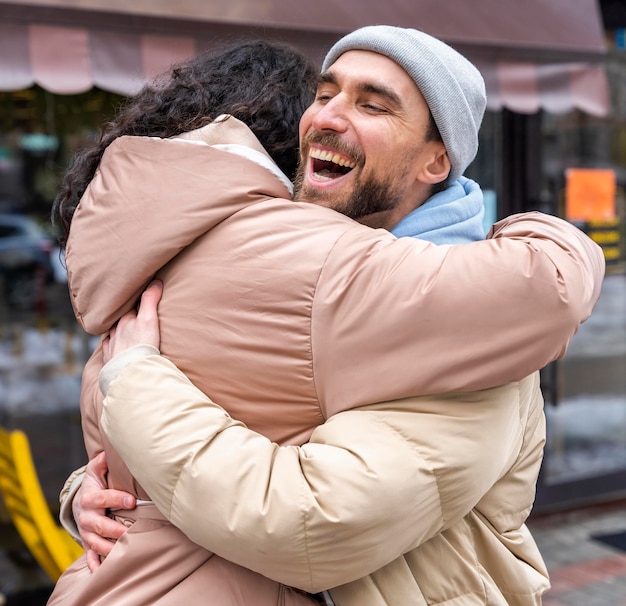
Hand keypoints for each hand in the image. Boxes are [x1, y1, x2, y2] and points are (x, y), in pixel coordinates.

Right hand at [73, 452, 135, 570]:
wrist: (81, 502)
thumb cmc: (96, 483)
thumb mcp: (97, 469)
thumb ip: (103, 460)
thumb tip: (110, 451)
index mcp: (90, 497)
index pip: (103, 499)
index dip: (117, 499)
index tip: (132, 501)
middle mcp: (86, 517)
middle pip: (99, 526)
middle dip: (114, 529)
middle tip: (128, 532)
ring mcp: (87, 532)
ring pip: (96, 543)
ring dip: (109, 549)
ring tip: (124, 551)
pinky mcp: (88, 543)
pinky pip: (90, 556)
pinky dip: (95, 564)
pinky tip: (104, 569)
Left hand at [102, 280, 162, 363]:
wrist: (130, 372)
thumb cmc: (141, 346)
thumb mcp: (149, 320)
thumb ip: (150, 300)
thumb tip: (155, 281)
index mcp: (124, 321)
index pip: (128, 307)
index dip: (132, 302)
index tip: (135, 297)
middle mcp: (115, 332)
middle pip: (118, 320)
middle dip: (122, 316)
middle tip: (128, 312)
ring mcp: (111, 346)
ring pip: (110, 334)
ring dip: (114, 330)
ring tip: (119, 327)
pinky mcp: (110, 360)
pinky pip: (107, 350)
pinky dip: (109, 346)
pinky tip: (111, 346)